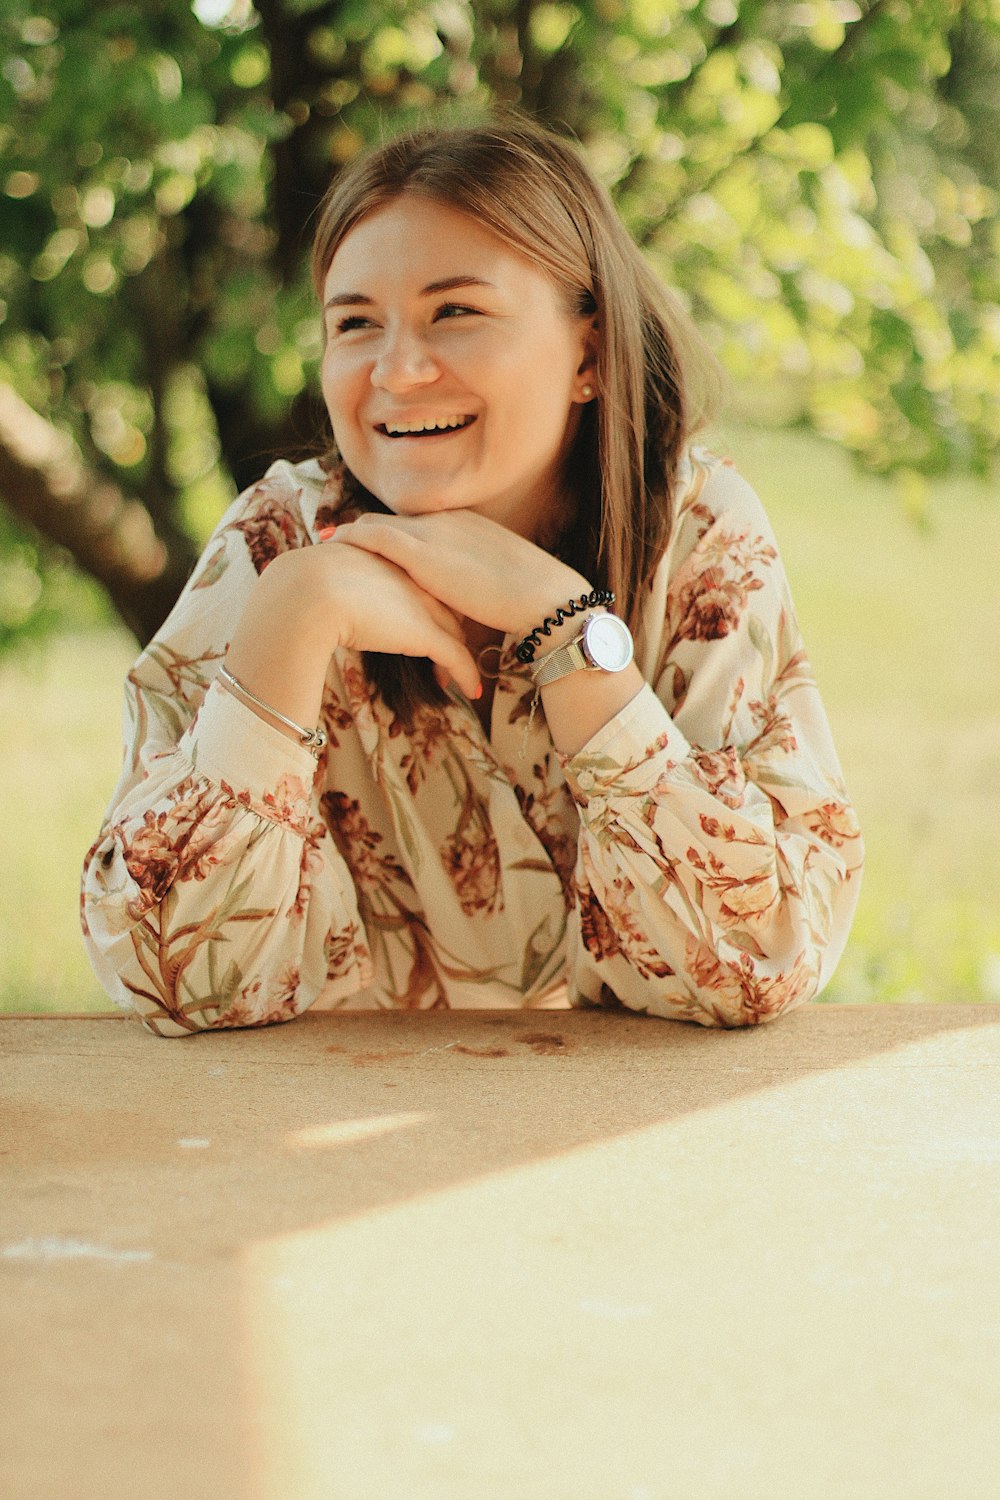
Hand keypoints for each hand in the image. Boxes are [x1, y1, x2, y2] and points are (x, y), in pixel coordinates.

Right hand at [227, 537, 480, 707]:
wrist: (306, 593)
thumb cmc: (301, 587)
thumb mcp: (318, 577)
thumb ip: (329, 586)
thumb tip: (317, 600)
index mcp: (389, 559)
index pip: (422, 578)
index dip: (430, 599)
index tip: (430, 616)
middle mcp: (411, 577)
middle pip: (445, 602)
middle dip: (452, 625)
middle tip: (450, 647)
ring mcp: (420, 603)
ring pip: (454, 630)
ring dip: (458, 652)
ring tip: (458, 672)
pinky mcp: (423, 632)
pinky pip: (455, 656)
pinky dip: (466, 673)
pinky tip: (471, 689)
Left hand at [329, 509, 590, 638]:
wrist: (545, 599)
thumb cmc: (529, 602)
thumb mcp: (497, 582)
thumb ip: (472, 583)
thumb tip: (460, 604)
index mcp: (466, 524)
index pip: (417, 523)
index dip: (391, 532)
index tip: (369, 541)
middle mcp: (447, 520)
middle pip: (394, 520)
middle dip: (364, 530)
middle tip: (335, 538)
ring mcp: (434, 532)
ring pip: (378, 523)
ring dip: (350, 533)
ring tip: (326, 543)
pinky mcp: (423, 553)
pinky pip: (374, 536)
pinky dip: (350, 536)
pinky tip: (331, 543)